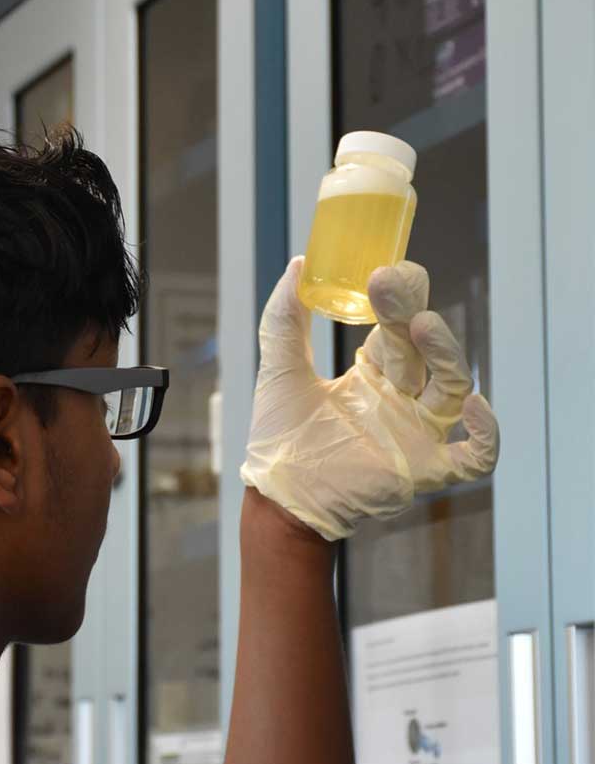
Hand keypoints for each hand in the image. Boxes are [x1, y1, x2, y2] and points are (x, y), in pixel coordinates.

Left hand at [239, 257, 499, 541]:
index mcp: (371, 374)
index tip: (384, 271)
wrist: (276, 498)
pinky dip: (486, 433)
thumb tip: (298, 265)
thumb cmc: (279, 439)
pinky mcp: (424, 470)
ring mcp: (415, 433)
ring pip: (450, 387)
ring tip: (420, 324)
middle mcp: (399, 399)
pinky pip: (473, 456)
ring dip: (444, 353)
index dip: (398, 299)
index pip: (397, 328)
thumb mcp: (279, 370)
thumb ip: (284, 320)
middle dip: (411, 313)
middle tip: (392, 283)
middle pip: (422, 350)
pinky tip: (474, 403)